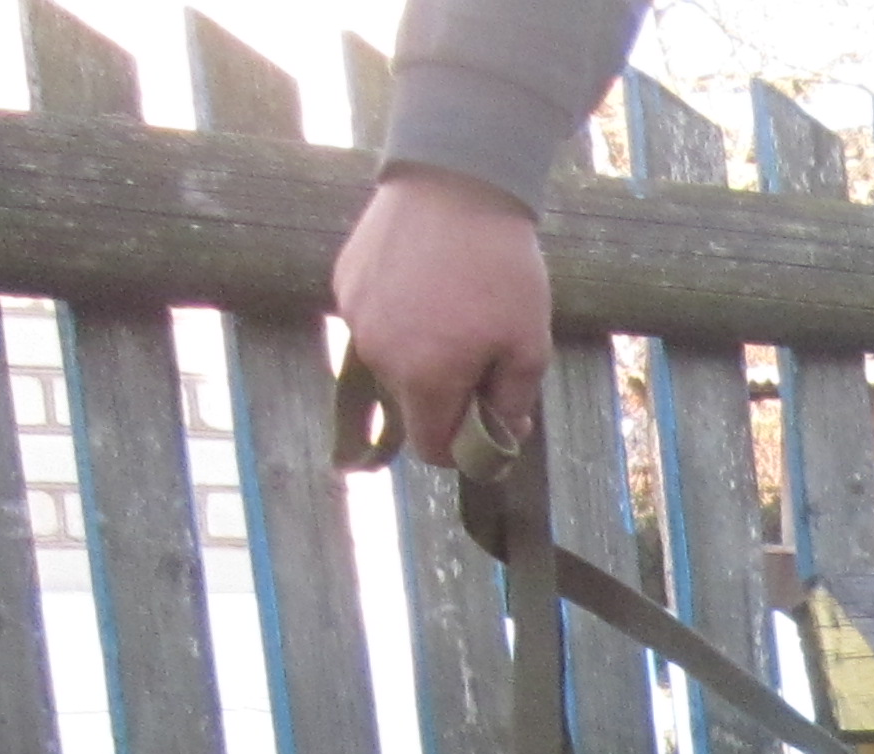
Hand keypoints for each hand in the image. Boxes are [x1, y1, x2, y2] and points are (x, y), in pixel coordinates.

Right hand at [330, 165, 553, 461]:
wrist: (455, 184)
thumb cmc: (501, 271)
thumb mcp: (528, 348)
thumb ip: (509, 407)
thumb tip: (497, 441)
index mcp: (423, 379)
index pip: (432, 449)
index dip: (466, 450)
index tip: (493, 425)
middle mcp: (377, 356)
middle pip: (413, 407)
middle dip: (450, 398)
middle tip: (487, 360)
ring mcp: (354, 318)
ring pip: (393, 366)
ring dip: (424, 358)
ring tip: (458, 314)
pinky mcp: (344, 284)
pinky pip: (376, 324)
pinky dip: (403, 322)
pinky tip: (430, 287)